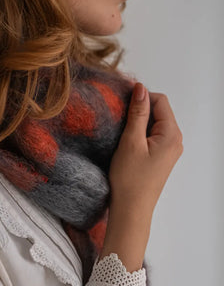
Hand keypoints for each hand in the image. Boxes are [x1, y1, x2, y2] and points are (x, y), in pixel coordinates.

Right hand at [109, 83, 182, 214]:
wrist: (131, 208)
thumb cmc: (130, 178)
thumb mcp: (131, 141)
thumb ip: (138, 113)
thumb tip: (140, 88)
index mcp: (171, 134)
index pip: (160, 101)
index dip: (141, 97)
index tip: (122, 102)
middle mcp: (175, 140)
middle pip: (159, 111)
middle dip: (140, 110)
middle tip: (121, 119)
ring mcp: (169, 149)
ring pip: (154, 123)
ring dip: (139, 122)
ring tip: (123, 132)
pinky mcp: (161, 156)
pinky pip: (153, 135)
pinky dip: (140, 132)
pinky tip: (129, 141)